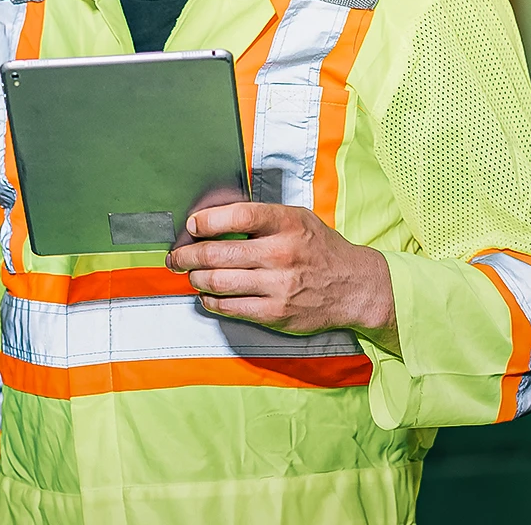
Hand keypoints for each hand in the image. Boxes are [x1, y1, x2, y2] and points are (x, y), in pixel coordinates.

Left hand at [165, 202, 395, 334]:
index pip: (237, 217)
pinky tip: (208, 296)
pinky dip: (211, 301)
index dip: (207, 220)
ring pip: (219, 282)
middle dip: (187, 255)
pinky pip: (231, 307)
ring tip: (191, 275)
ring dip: (196, 279)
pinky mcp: (276, 312)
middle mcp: (281, 253)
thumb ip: (262, 218)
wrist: (354, 286)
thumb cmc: (319, 249)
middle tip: (176, 257)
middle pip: (218, 253)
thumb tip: (213, 218)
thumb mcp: (297, 219)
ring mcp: (279, 286)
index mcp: (286, 223)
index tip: (192, 225)